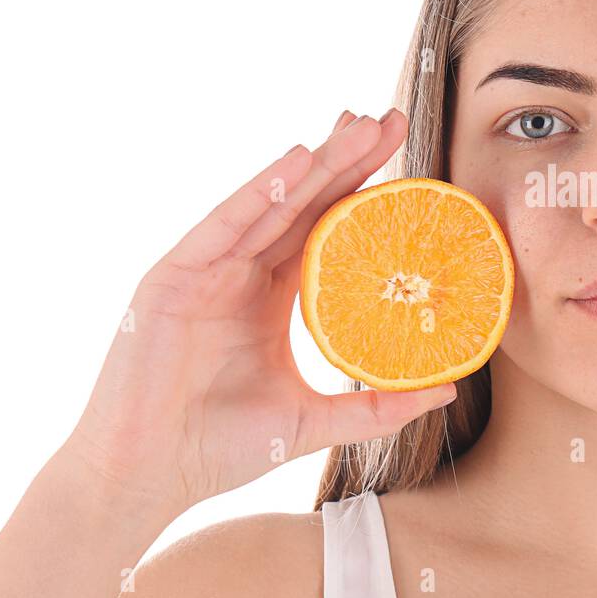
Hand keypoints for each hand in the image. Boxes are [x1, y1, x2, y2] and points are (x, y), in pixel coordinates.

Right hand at [66, 107, 452, 516]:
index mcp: (274, 295)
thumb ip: (375, 407)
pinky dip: (257, 193)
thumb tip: (448, 388)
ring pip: (268, 204)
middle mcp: (242, 272)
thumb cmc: (221, 446)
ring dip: (312, 163)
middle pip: (303, 203)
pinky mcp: (172, 277)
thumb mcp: (313, 422)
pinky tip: (294, 163)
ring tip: (356, 127)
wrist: (148, 476)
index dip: (362, 191)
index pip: (327, 229)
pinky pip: (222, 226)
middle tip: (390, 120)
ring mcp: (206, 270)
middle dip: (346, 159)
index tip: (407, 159)